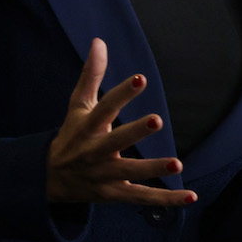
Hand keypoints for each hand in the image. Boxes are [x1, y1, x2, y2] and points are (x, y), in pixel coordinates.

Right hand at [46, 38, 195, 207]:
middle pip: (115, 141)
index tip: (140, 79)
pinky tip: (191, 196)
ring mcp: (104, 175)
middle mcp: (94, 151)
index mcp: (87, 127)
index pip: (104, 107)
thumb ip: (91, 74)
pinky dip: (166, 200)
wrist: (49, 177)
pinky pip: (142, 198)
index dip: (122, 93)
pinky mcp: (114, 194)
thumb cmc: (72, 134)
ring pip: (130, 173)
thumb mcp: (78, 105)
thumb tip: (99, 41)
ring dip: (153, 169)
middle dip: (135, 132)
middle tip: (157, 120)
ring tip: (177, 164)